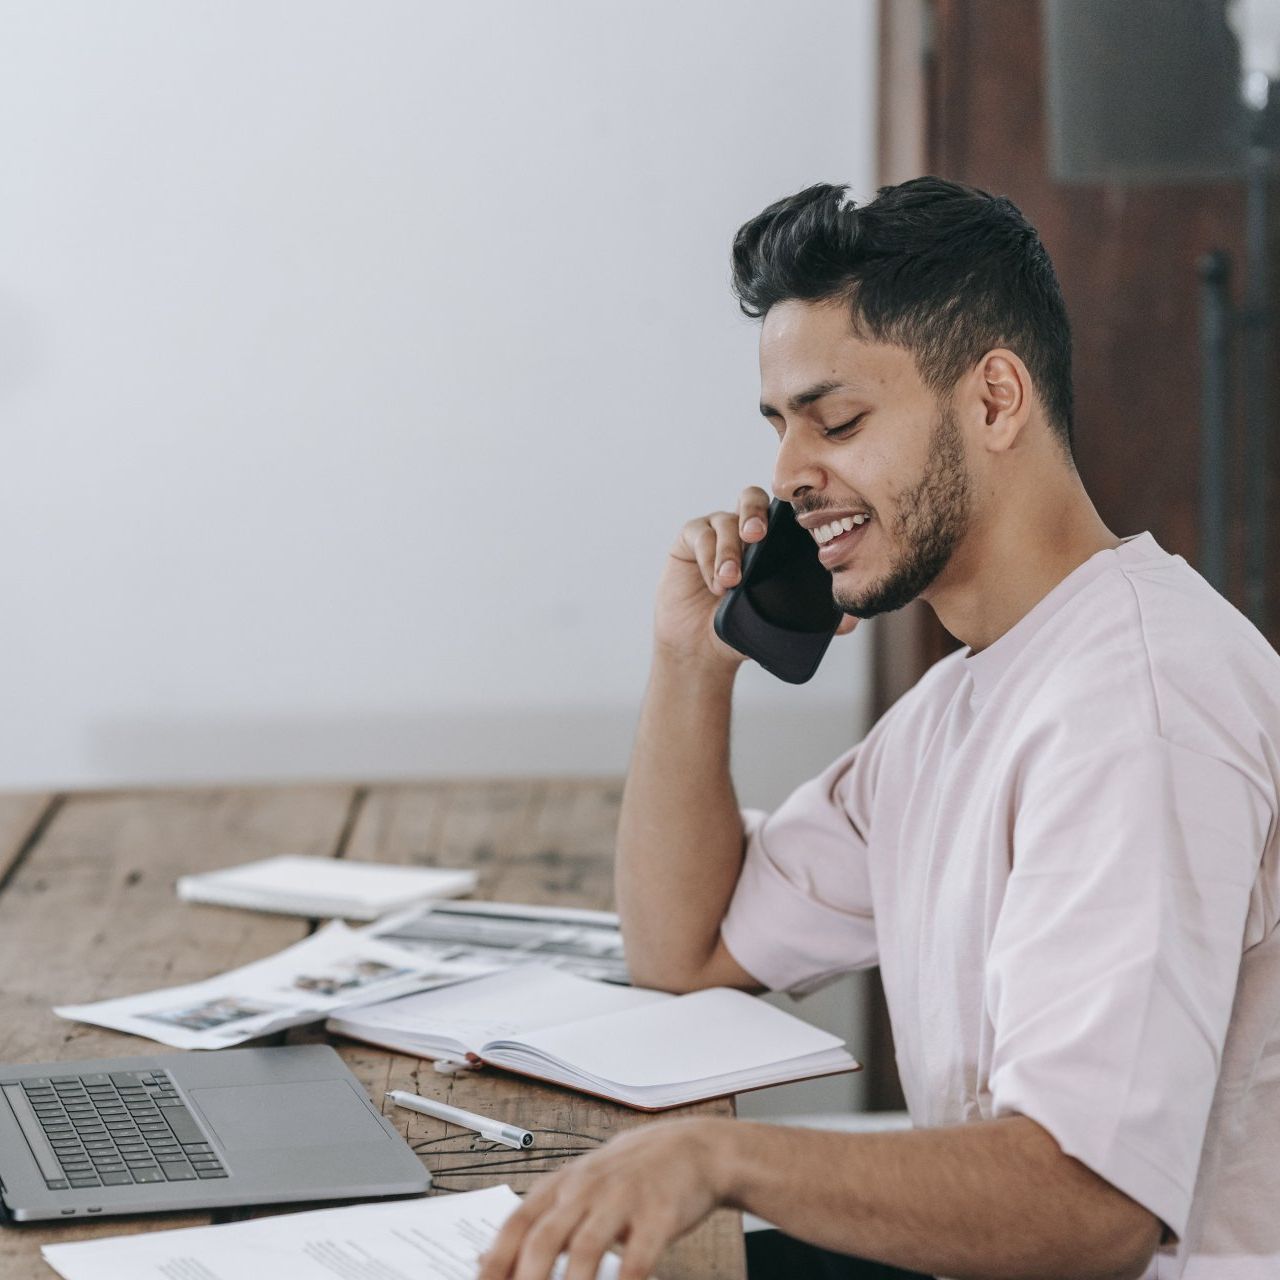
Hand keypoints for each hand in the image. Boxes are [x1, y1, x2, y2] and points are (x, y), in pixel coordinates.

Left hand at [476, 1117, 731, 1279]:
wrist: (689, 1148)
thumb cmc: (625, 1178)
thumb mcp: (576, 1189)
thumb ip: (536, 1223)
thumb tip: (483, 1262)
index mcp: (560, 1187)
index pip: (515, 1225)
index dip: (494, 1263)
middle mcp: (585, 1190)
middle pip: (543, 1239)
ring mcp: (621, 1199)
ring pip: (585, 1249)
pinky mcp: (658, 1214)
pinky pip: (637, 1258)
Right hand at [654, 486, 857, 670]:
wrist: (703, 649)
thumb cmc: (744, 629)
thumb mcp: (780, 624)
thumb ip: (814, 620)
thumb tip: (849, 623)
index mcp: (772, 541)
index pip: (783, 511)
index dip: (789, 509)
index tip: (795, 526)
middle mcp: (744, 528)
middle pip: (752, 498)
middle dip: (754, 514)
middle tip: (756, 537)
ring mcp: (716, 531)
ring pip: (725, 521)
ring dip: (729, 549)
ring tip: (730, 581)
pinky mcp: (689, 540)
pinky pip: (699, 534)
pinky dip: (708, 558)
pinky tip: (714, 583)